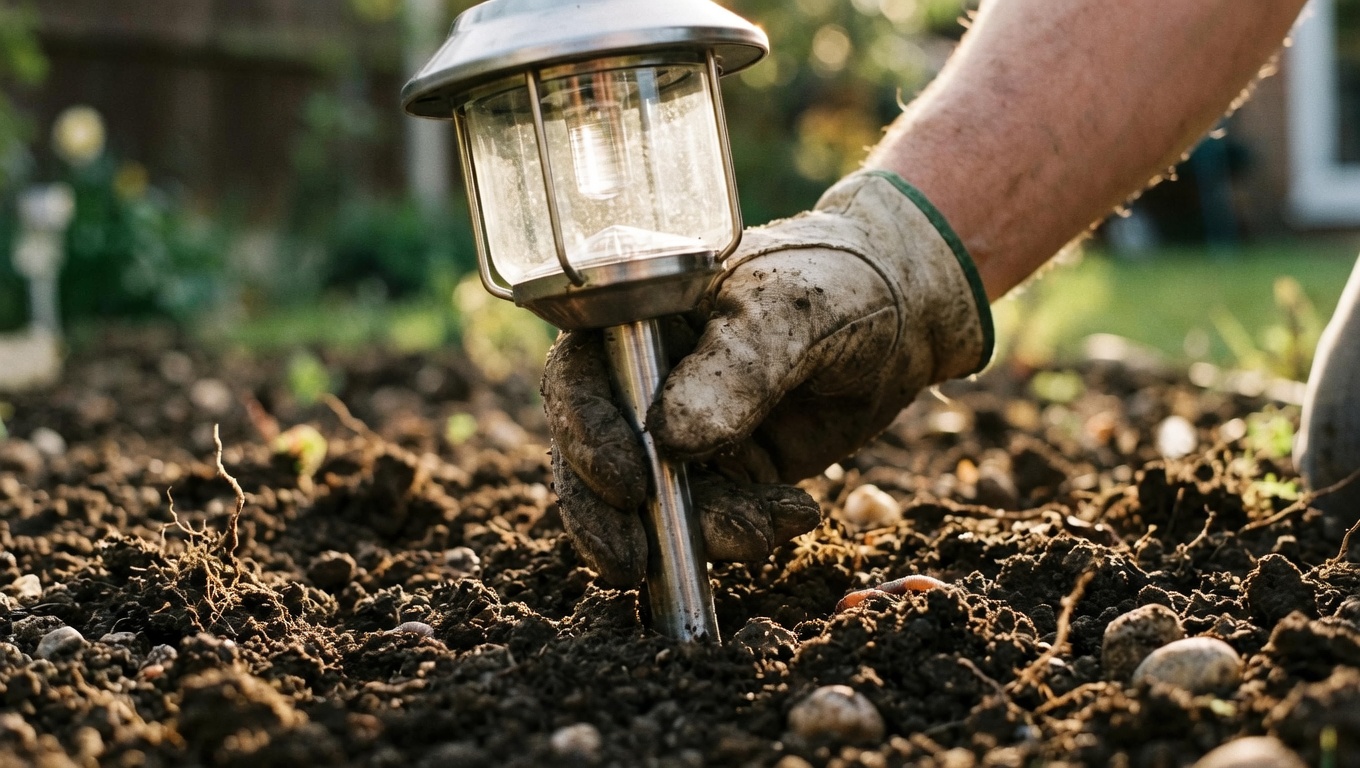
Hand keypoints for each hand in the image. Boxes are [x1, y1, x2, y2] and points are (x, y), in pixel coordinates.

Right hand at [543, 171, 992, 584]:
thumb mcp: (789, 314)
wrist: (907, 317)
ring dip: (696, 531)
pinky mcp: (722, 470)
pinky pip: (709, 519)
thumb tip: (670, 442)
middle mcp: (642, 375)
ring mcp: (680, 428)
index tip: (629, 483)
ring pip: (649, 502)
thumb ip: (734, 371)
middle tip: (638, 561)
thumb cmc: (838, 282)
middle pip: (592, 453)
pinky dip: (743, 532)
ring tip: (763, 531)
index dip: (585, 433)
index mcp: (635, 314)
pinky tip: (794, 514)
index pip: (578, 376)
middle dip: (612, 516)